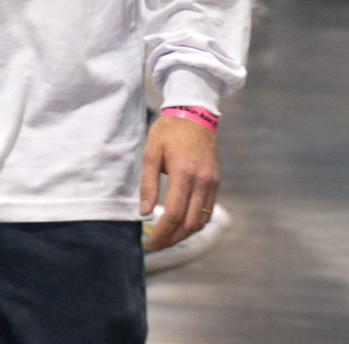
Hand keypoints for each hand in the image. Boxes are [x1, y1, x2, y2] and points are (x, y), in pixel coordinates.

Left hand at [139, 114, 218, 250]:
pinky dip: (196, 223)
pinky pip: (208, 211)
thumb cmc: (168, 132)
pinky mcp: (216, 183)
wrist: (194, 115)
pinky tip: (182, 225)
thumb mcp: (151, 152)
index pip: (174, 213)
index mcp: (184, 173)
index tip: (151, 243)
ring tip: (168, 238)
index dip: (162, 232)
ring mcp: (212, 183)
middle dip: (173, 238)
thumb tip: (145, 213)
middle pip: (190, 223)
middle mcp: (202, 181)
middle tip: (157, 245)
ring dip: (185, 234)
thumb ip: (148, 184)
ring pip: (202, 220)